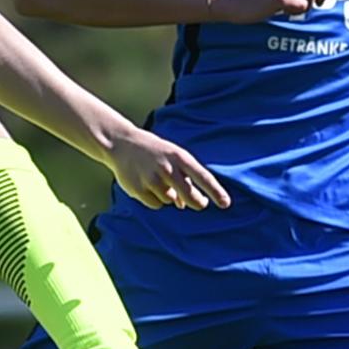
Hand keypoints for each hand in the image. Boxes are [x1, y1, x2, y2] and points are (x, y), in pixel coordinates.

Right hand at [106, 127, 230, 210]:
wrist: (122, 144)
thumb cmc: (154, 152)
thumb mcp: (172, 157)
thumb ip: (182, 178)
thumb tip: (184, 205)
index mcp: (179, 157)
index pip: (202, 176)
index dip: (215, 191)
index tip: (226, 204)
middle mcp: (167, 168)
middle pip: (190, 195)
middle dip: (197, 202)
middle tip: (201, 204)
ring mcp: (152, 179)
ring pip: (171, 200)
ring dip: (169, 196)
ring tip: (156, 180)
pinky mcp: (139, 189)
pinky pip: (156, 204)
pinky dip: (154, 199)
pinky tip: (146, 185)